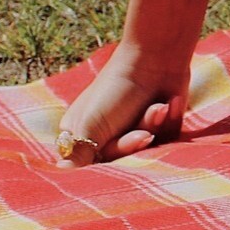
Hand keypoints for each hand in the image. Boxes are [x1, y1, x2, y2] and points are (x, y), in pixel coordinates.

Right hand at [55, 41, 189, 167]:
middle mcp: (106, 137)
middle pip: (123, 163)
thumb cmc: (116, 89)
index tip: (118, 143)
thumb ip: (79, 149)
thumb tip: (61, 170)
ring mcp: (133, 133)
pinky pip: (167, 141)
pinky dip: (168, 122)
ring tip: (158, 106)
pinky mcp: (159, 130)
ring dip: (153, 127)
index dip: (112, 156)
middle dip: (135, 142)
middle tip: (144, 132)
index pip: (94, 167)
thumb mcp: (92, 122)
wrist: (156, 59)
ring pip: (147, 153)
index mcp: (81, 135)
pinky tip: (169, 103)